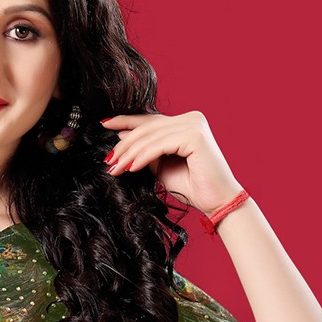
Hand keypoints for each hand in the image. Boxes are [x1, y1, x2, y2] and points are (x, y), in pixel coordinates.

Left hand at [100, 111, 243, 215]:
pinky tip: (129, 168)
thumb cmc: (194, 188)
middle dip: (124, 144)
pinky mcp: (194, 135)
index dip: (126, 122)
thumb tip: (122, 137)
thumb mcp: (162, 167)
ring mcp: (194, 124)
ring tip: (114, 168)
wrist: (217, 202)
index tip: (104, 125)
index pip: (150, 120)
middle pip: (148, 127)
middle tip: (107, 160)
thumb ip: (146, 152)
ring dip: (129, 153)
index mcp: (185, 123)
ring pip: (151, 136)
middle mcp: (191, 118)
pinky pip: (160, 145)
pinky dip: (142, 157)